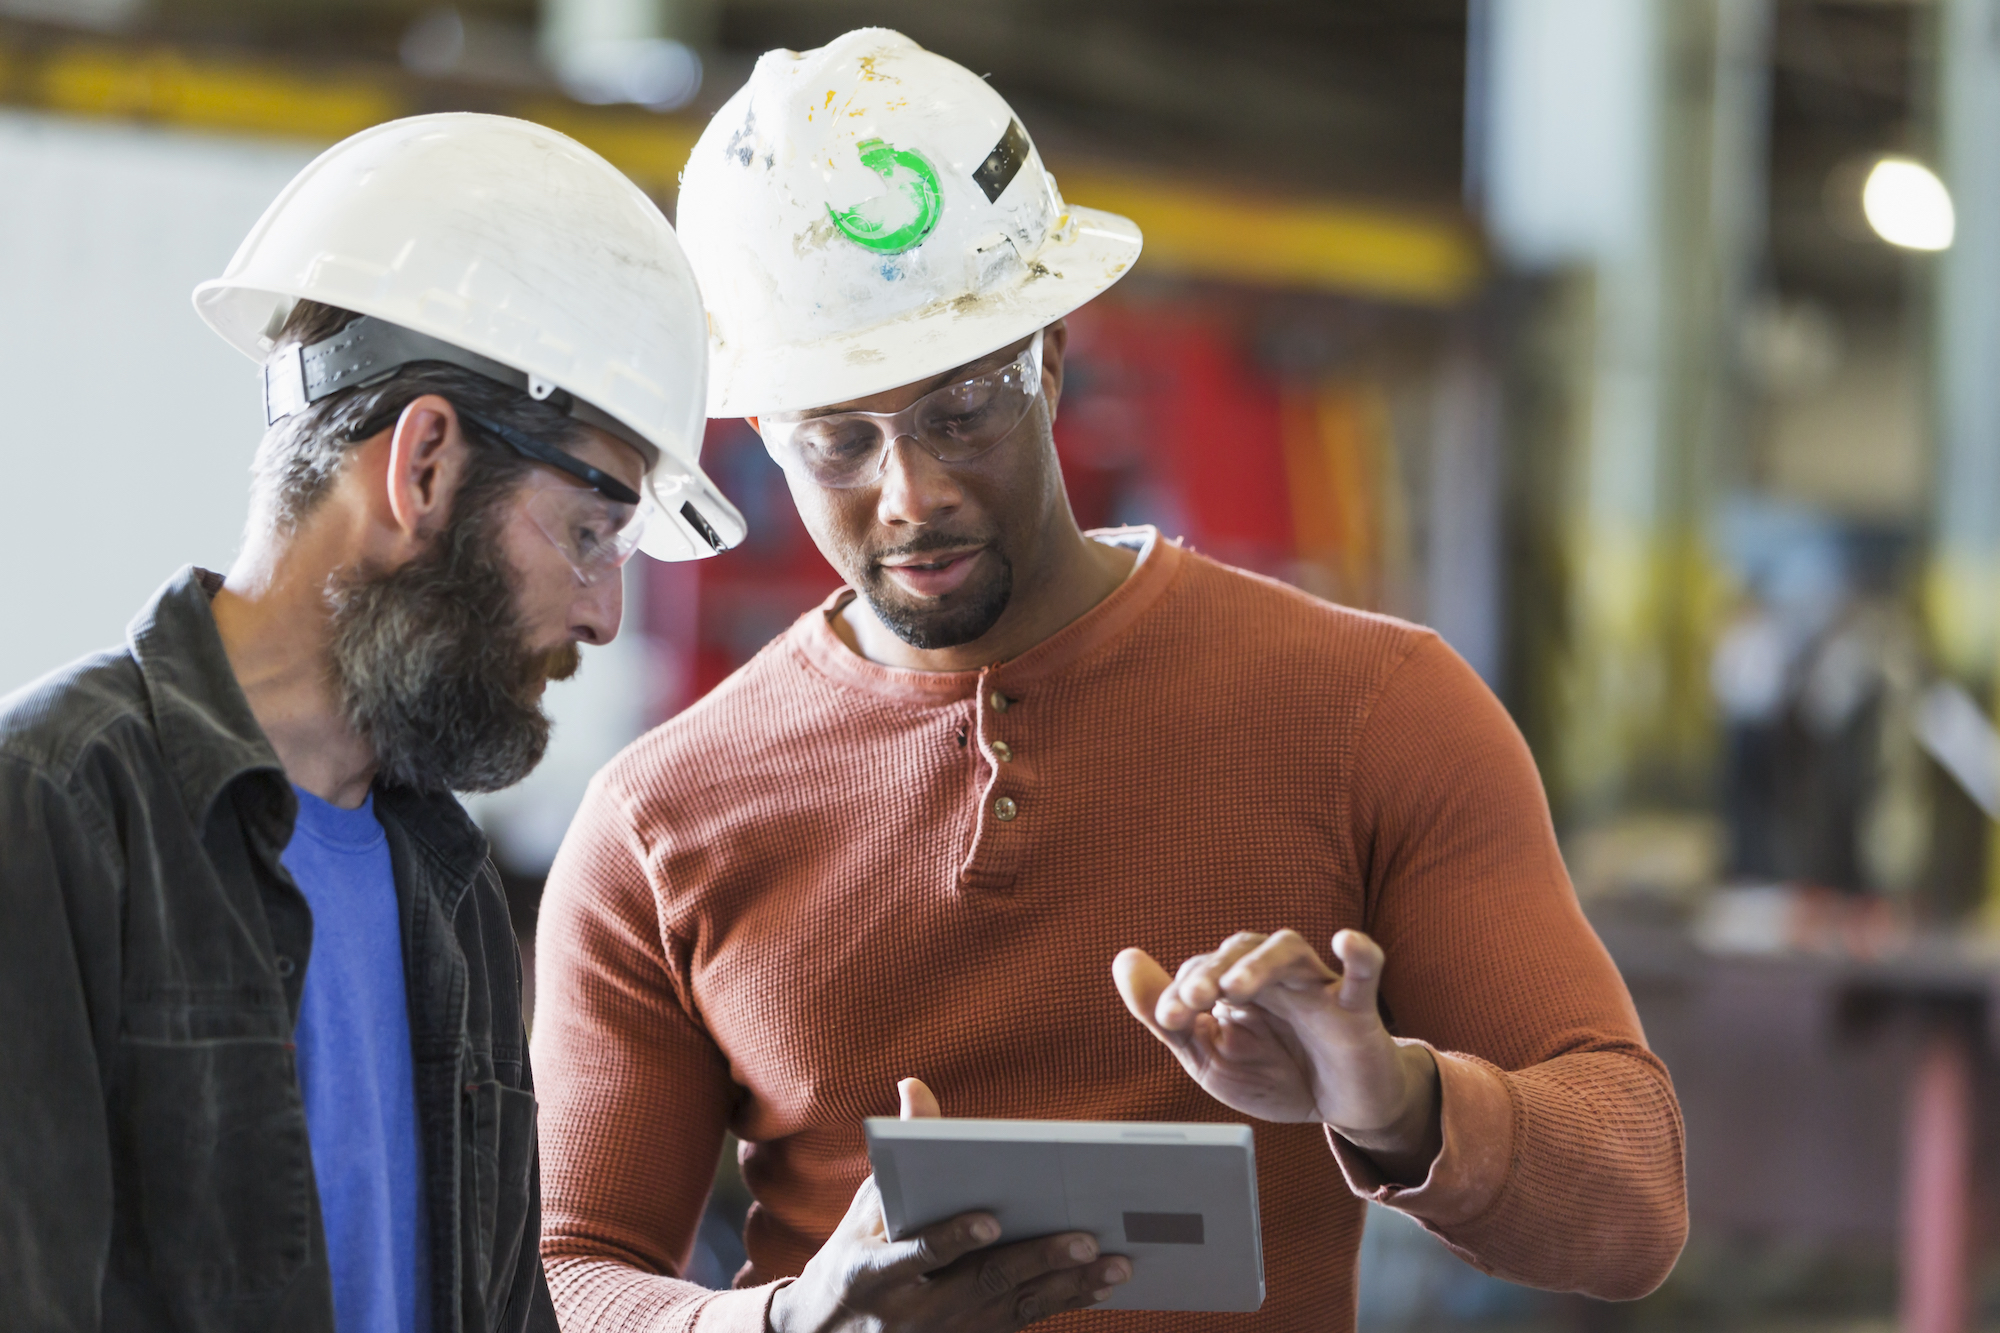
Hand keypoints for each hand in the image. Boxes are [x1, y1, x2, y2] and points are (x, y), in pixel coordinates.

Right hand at [767, 1079, 1130, 1332]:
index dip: (953, 1239)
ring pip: (1012, 1311)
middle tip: (1086, 1239)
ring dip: (1066, 1288)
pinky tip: (1098, 1287)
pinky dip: (1061, 1304)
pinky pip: (1021, 1324)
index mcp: (872, 1272)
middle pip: (982, 1286)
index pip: (919, 1254)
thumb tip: (915, 1086)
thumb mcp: (867, 1207)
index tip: (992, 1221)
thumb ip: (900, 1155)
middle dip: (1036, 1262)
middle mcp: (909, 1312)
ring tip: (1116, 1265)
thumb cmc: (855, 1255)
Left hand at [1113, 930, 1440, 1182]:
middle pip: (1240, 948)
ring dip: (1258, 964)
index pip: (1200, 970)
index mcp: (1236, 987)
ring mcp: (1316, 987)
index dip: (1179, 991)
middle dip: (1211, 970)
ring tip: (1236, 986)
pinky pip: (1364, 971)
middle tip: (1193, 999)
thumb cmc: (1275, 1074)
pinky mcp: (1357, 1009)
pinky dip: (1359, 953)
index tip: (1168, 1020)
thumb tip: (1123, 960)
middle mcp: (1274, 977)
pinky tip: (1345, 941)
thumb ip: (1168, 1017)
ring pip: (1287, 950)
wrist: (1340, 1109)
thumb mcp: (1210, 1057)